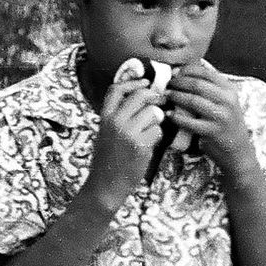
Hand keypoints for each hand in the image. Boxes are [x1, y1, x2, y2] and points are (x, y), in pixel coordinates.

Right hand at [87, 78, 165, 207]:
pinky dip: (156, 137)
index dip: (133, 82)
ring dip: (156, 121)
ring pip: (153, 113)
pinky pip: (157, 131)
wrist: (106, 184)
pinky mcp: (140, 145)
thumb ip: (118, 116)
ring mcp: (127, 133)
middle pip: (140, 96)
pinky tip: (148, 145)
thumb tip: (141, 99)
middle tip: (161, 100)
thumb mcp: (105, 133)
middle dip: (154, 97)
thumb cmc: (108, 159)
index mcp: (104, 117)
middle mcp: (114, 121)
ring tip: (150, 132)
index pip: (116, 89)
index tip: (145, 81)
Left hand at [166, 62, 258, 179]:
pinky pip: (189, 121)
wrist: (237, 150)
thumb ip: (208, 87)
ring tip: (166, 95)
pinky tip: (168, 114)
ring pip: (193, 100)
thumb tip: (180, 71)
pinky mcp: (213, 131)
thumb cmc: (225, 121)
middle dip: (178, 83)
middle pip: (197, 85)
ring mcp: (221, 116)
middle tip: (167, 84)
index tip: (173, 72)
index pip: (206, 72)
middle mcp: (228, 101)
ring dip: (176, 96)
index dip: (186, 70)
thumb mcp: (224, 101)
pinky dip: (176, 117)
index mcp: (230, 89)